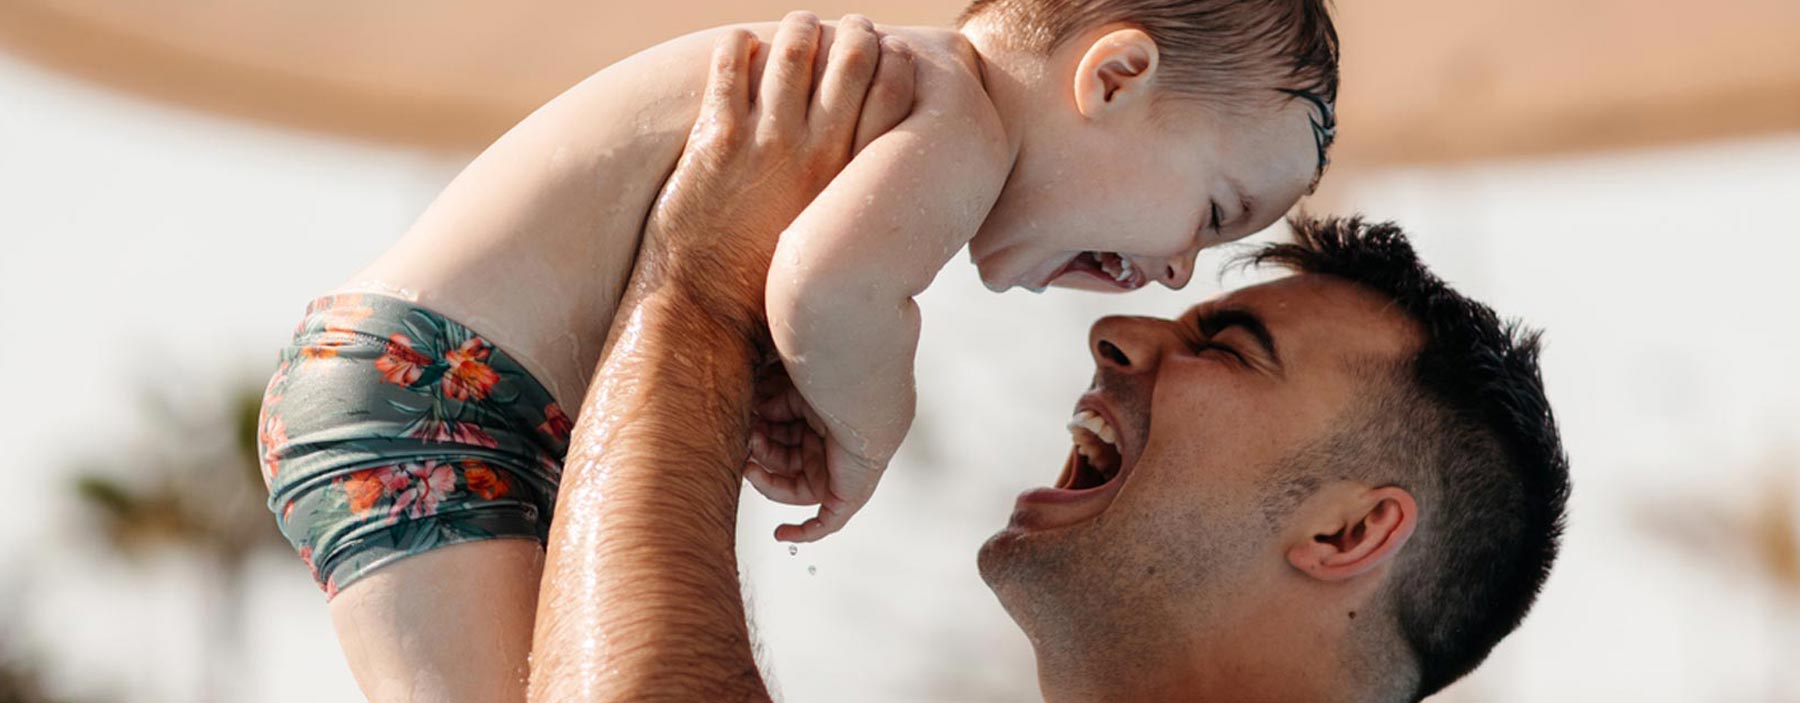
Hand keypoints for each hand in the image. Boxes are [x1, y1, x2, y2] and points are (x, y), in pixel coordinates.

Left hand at [635, 12, 916, 332]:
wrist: (708, 315)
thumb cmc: (774, 297)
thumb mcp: (839, 253)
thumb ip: (862, 218)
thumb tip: (888, 209)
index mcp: (855, 181)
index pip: (895, 92)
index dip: (896, 60)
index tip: (891, 53)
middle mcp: (819, 152)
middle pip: (854, 60)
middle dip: (856, 34)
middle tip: (852, 30)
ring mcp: (767, 142)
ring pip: (795, 52)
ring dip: (801, 29)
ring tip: (801, 26)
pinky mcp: (716, 140)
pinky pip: (732, 68)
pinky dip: (740, 47)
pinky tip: (743, 47)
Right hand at [743, 363, 887, 541]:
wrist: (864, 410)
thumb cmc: (841, 398)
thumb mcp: (800, 399)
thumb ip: (778, 408)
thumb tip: (760, 415)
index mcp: (817, 435)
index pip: (780, 446)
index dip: (760, 442)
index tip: (744, 432)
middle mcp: (825, 457)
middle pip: (781, 467)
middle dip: (760, 457)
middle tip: (746, 444)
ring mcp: (833, 480)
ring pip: (791, 491)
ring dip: (767, 481)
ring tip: (750, 465)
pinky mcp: (844, 500)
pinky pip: (824, 524)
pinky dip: (802, 533)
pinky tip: (781, 534)